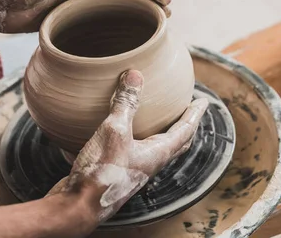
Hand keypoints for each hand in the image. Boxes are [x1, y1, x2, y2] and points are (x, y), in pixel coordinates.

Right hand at [46, 70, 207, 226]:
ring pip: (156, 148)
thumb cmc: (101, 173)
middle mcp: (150, 163)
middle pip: (176, 142)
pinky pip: (133, 151)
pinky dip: (135, 138)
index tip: (204, 101)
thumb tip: (135, 75)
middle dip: (184, 125)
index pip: (186, 130)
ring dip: (162, 132)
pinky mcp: (116, 172)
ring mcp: (134, 170)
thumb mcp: (115, 130)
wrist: (77, 206)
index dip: (195, 114)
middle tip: (188, 111)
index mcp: (158, 153)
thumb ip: (126, 102)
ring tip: (158, 118)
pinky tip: (119, 131)